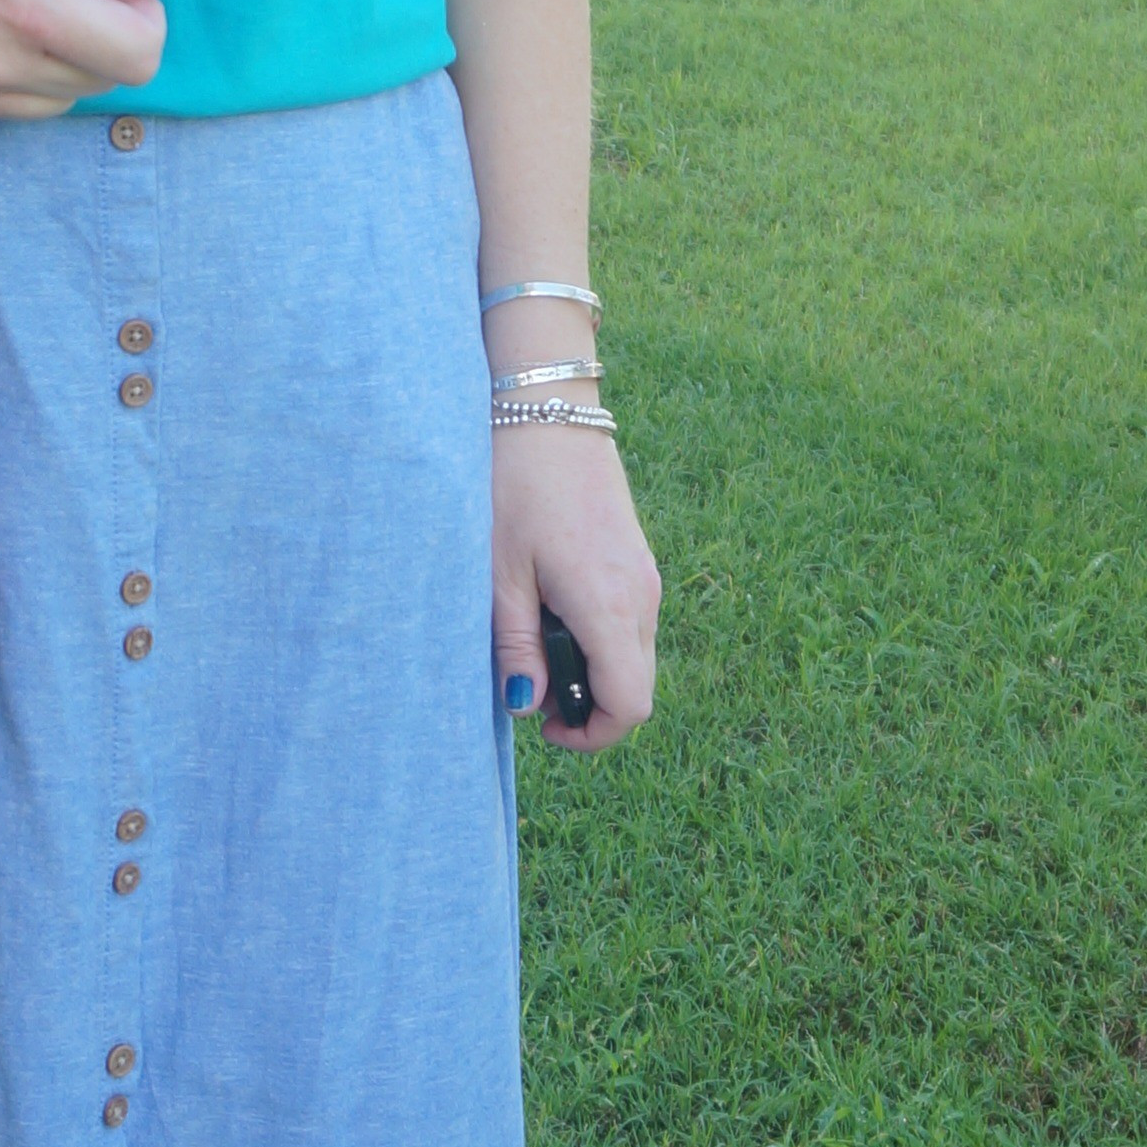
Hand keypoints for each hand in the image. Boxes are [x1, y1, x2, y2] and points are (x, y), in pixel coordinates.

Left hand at [491, 426, 658, 752]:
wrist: (547, 413)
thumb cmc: (515, 487)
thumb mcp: (500, 572)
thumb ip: (516, 644)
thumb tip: (526, 705)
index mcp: (609, 606)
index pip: (630, 705)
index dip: (593, 734)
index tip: (545, 725)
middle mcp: (641, 596)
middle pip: (636, 686)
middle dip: (588, 704)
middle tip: (529, 683)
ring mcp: (645, 576)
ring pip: (634, 655)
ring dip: (592, 668)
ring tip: (532, 639)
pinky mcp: (638, 560)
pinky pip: (630, 622)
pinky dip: (598, 636)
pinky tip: (550, 607)